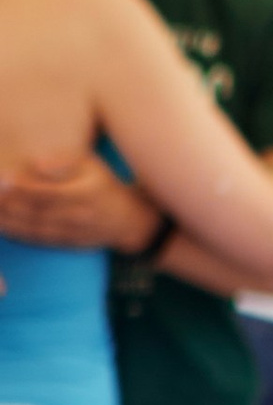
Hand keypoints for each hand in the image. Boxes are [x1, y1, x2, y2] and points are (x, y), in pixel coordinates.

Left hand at [0, 149, 161, 254]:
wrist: (128, 220)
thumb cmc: (104, 185)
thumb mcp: (92, 165)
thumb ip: (65, 161)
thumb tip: (36, 163)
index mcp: (85, 194)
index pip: (49, 192)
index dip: (24, 188)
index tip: (2, 178)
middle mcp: (78, 216)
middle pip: (37, 212)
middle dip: (8, 204)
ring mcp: (71, 233)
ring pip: (33, 228)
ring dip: (8, 220)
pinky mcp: (65, 243)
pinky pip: (37, 239)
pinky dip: (17, 233)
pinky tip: (2, 225)